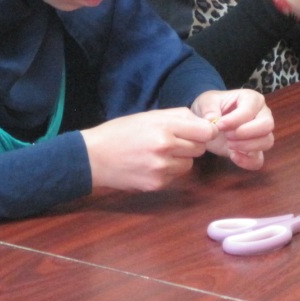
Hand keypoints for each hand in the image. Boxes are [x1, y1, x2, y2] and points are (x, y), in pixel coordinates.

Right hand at [81, 108, 216, 191]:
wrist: (94, 157)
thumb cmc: (121, 132)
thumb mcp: (149, 116)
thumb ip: (179, 117)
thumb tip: (206, 123)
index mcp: (165, 127)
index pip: (205, 132)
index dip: (205, 132)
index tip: (199, 132)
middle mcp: (165, 148)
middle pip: (200, 149)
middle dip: (191, 144)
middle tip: (173, 141)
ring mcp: (161, 169)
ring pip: (189, 164)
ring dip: (180, 159)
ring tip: (159, 153)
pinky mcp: (156, 184)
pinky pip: (175, 177)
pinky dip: (168, 171)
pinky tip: (150, 165)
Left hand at [191, 89, 273, 170]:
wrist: (208, 122)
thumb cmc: (211, 107)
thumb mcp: (205, 102)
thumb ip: (209, 108)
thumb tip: (212, 119)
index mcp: (252, 99)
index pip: (251, 110)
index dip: (234, 119)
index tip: (218, 125)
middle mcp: (262, 114)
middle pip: (267, 125)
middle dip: (245, 133)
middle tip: (227, 135)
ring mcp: (262, 133)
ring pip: (267, 141)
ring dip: (247, 146)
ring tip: (228, 144)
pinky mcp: (256, 150)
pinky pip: (259, 159)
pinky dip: (247, 161)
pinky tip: (232, 156)